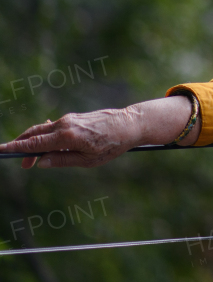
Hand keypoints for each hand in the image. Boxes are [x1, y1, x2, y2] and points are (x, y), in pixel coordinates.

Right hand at [0, 96, 196, 168]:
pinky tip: (50, 146)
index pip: (34, 143)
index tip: (0, 150)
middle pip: (34, 134)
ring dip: (35, 143)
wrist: (130, 124)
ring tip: (35, 160)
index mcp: (67, 137)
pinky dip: (46, 136)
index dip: (16, 148)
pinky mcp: (75, 117)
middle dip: (22, 147)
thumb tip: (41, 162)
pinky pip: (53, 127)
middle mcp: (65, 125)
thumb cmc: (112, 145)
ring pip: (43, 130)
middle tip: (22, 164)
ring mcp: (70, 119)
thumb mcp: (88, 161)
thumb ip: (62, 161)